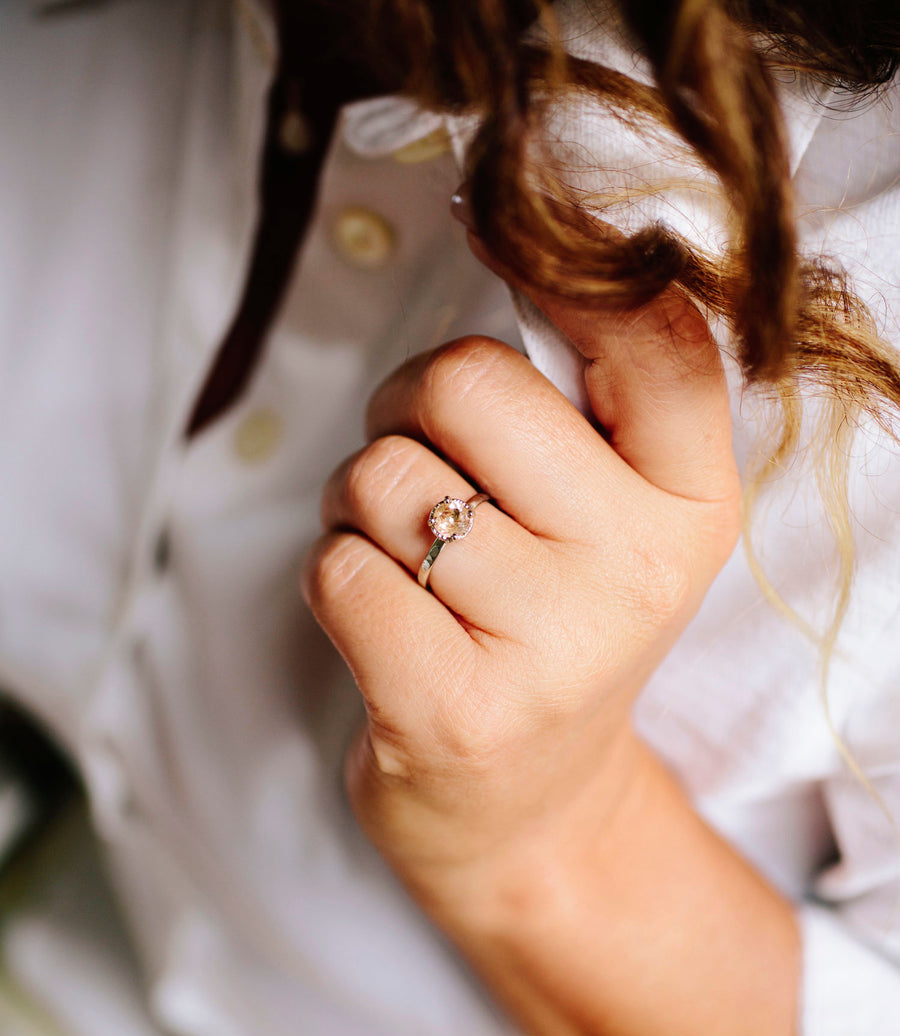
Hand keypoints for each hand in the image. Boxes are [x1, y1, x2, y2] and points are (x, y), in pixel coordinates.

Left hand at [302, 276, 740, 920]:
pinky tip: (388, 625)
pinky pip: (338, 571)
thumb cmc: (547, 627)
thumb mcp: (613, 516)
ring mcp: (554, 646)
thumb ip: (586, 398)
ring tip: (411, 561)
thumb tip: (513, 234)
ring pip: (381, 477)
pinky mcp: (456, 711)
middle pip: (465, 381)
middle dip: (406, 405)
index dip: (561, 262)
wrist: (529, 810)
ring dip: (361, 506)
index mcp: (693, 499)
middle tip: (426, 465)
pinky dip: (335, 579)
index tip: (498, 225)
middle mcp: (639, 567)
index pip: (651, 331)